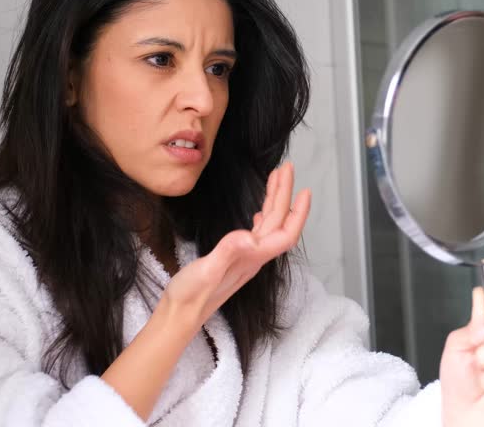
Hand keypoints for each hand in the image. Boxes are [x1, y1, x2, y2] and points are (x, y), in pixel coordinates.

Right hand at [161, 161, 310, 329]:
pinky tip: (258, 213)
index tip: (302, 188)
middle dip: (285, 195)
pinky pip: (256, 234)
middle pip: (279, 224)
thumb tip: (250, 235)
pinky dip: (261, 217)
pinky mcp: (234, 259)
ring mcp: (245, 258)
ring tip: (275, 181)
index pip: (285, 232)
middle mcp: (253, 257)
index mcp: (252, 258)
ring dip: (275, 203)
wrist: (180, 315)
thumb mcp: (206, 270)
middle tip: (286, 168)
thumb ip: (227, 252)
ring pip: (268, 226)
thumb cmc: (191, 296)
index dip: (298, 211)